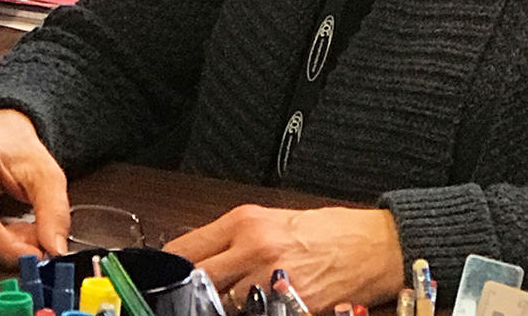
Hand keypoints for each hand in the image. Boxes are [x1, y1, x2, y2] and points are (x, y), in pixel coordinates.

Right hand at [0, 109, 69, 263]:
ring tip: (26, 227)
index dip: (9, 246)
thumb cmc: (17, 147)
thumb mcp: (46, 173)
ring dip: (1, 246)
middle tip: (38, 237)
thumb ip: (54, 211)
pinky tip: (9, 227)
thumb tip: (54, 248)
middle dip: (9, 246)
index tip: (36, 256)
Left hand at [165, 205, 403, 311]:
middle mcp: (253, 249)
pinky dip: (246, 314)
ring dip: (217, 308)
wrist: (373, 246)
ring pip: (218, 306)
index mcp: (247, 222)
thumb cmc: (330, 232)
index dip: (166, 268)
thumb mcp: (276, 221)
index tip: (154, 278)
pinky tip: (251, 310)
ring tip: (227, 302)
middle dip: (185, 294)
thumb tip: (199, 260)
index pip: (185, 247)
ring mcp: (268, 282)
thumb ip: (235, 239)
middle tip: (180, 299)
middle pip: (195, 281)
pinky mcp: (286, 308)